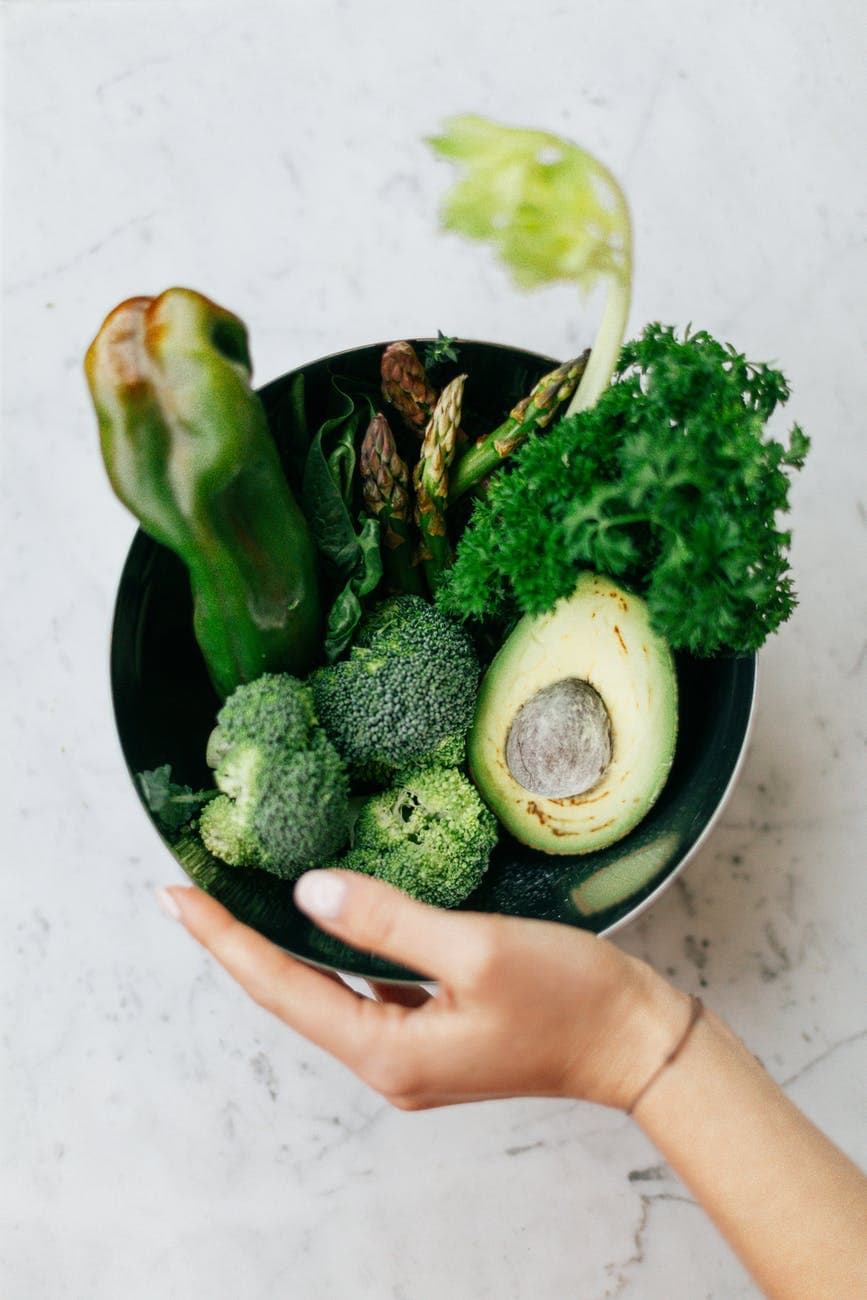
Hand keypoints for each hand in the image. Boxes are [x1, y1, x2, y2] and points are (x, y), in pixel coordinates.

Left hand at [159, 870, 689, 1111]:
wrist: (638, 1044)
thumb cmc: (571, 1000)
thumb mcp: (477, 951)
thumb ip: (388, 921)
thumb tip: (310, 894)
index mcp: (388, 1051)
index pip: (279, 987)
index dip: (222, 939)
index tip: (174, 895)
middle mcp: (389, 1062)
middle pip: (292, 994)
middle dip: (237, 943)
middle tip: (190, 892)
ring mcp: (412, 1053)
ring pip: (327, 993)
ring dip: (282, 948)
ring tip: (239, 903)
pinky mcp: (437, 1034)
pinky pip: (367, 991)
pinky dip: (336, 954)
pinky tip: (328, 922)